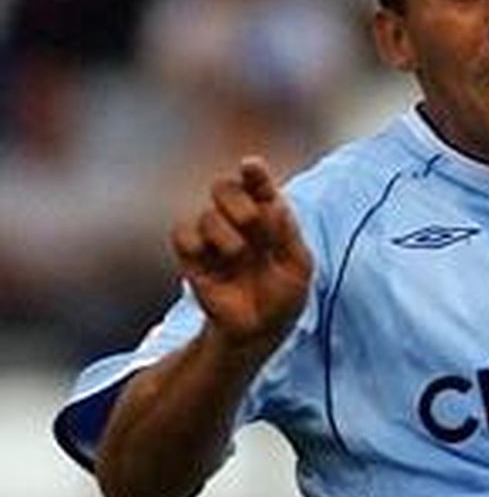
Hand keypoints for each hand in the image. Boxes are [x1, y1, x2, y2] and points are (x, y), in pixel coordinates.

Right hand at [170, 157, 311, 352]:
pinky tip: (211, 257)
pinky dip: (196, 243)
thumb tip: (274, 205)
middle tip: (253, 224)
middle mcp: (237, 218)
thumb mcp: (298, 265)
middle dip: (239, 203)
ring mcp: (213, 235)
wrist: (259, 329)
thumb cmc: (284, 295)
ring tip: (240, 257)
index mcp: (268, 213)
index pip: (257, 183)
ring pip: (207, 215)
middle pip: (224, 186)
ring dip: (227, 236)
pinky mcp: (192, 255)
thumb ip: (287, 234)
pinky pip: (182, 233)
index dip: (253, 173)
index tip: (251, 167)